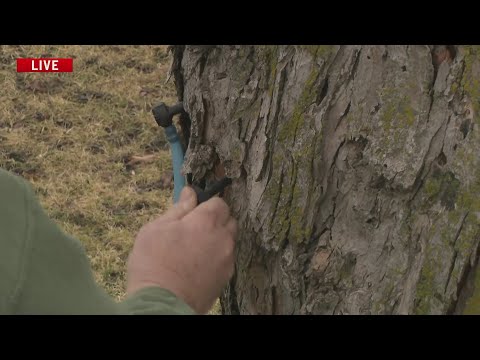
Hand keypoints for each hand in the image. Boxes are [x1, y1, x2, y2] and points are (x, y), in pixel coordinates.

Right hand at [126, 186, 237, 313]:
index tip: (194, 210)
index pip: (219, 202)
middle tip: (193, 229)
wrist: (162, 304)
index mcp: (207, 221)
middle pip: (228, 220)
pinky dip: (216, 258)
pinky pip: (226, 259)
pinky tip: (198, 265)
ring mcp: (227, 259)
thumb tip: (189, 193)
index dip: (207, 204)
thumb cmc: (154, 263)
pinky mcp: (226, 277)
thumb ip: (178, 208)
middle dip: (215, 220)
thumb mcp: (157, 228)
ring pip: (228, 241)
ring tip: (194, 250)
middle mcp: (223, 237)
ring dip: (217, 239)